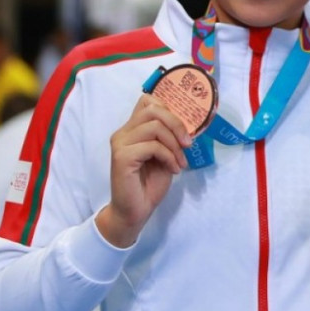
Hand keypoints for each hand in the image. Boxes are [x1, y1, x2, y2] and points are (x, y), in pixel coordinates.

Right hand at [96, 94, 190, 247]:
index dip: (170, 108)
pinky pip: (153, 146)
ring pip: (154, 126)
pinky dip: (169, 157)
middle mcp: (123, 132)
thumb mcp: (166, 154)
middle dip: (177, 124)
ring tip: (180, 161)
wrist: (136, 210)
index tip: (185, 127)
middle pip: (153, 109)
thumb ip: (169, 136)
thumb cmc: (150, 183)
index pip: (148, 100)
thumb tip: (188, 122)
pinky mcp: (122, 157)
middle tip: (188, 144)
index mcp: (133, 128)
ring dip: (174, 144)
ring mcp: (120, 143)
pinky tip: (173, 169)